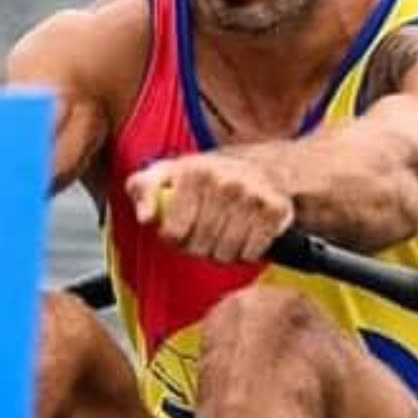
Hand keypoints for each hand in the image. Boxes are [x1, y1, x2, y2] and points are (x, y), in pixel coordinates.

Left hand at [126, 154, 292, 263]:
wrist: (263, 164)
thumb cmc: (208, 175)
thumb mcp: (167, 172)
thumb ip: (142, 188)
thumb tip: (146, 217)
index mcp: (194, 172)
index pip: (174, 232)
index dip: (174, 239)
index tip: (179, 232)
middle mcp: (224, 182)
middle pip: (201, 246)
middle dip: (200, 248)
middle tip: (204, 235)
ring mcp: (252, 196)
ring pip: (227, 252)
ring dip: (224, 252)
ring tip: (224, 236)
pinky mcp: (275, 210)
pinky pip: (252, 252)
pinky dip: (247, 252)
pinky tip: (245, 237)